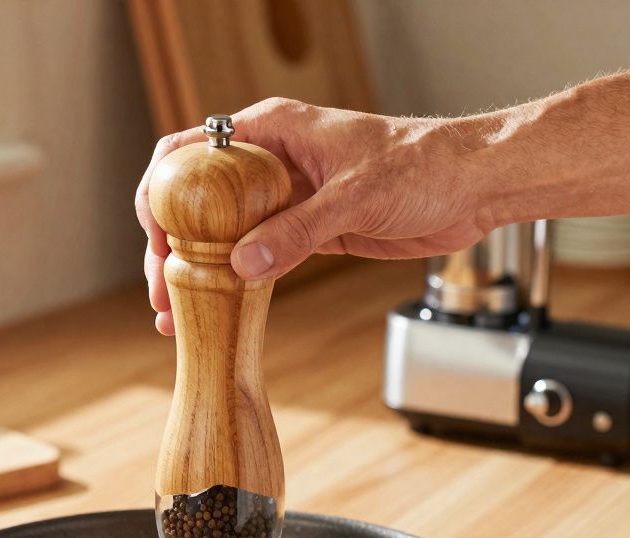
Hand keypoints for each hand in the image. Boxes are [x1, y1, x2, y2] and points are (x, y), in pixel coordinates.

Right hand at [135, 97, 493, 335]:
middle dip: (169, 247)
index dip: (160, 191)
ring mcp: (285, 199)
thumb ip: (299, 230)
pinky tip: (213, 312)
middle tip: (160, 292)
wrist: (473, 186)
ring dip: (194, 273)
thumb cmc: (425, 163)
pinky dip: (231, 284)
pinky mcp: (305, 231)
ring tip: (172, 315)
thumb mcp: (356, 194)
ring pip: (219, 235)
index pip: (189, 152)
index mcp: (272, 131)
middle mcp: (269, 162)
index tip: (155, 236)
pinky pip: (254, 257)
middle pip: (194, 200)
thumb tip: (243, 265)